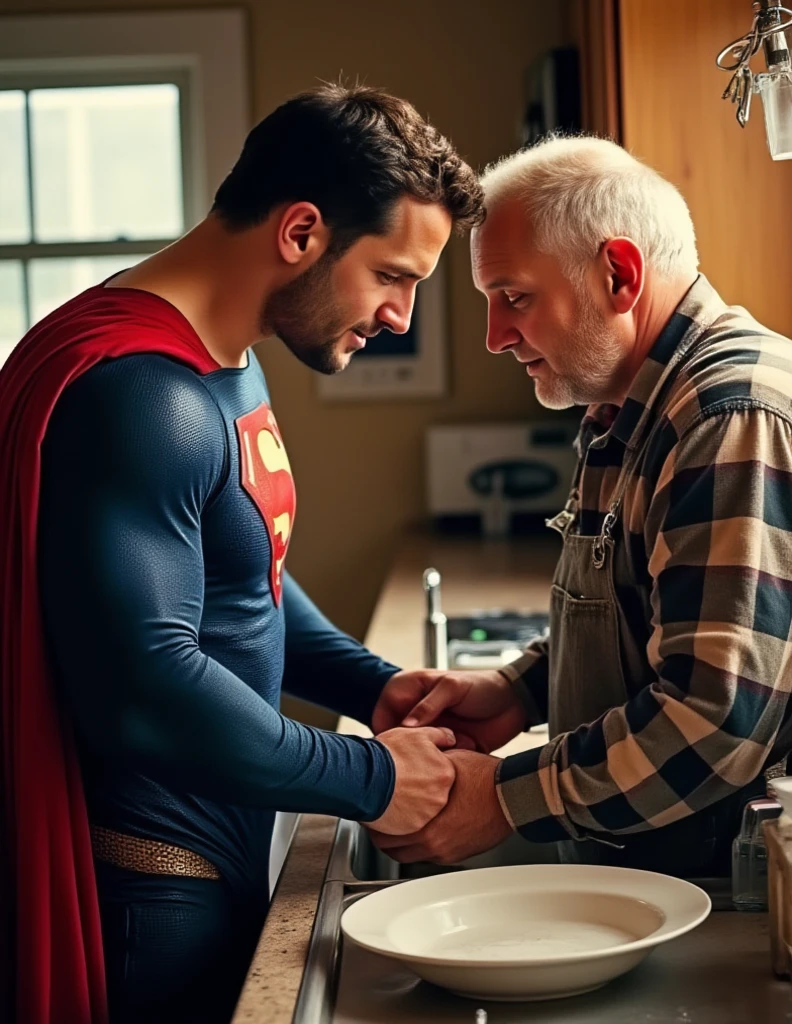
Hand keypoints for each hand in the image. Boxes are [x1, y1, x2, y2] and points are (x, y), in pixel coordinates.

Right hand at [364, 726, 456, 835]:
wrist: (364, 776)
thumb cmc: (388, 753)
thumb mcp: (417, 735)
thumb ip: (440, 736)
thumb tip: (452, 739)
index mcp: (446, 772)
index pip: (442, 774)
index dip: (426, 770)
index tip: (413, 769)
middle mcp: (442, 795)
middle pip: (434, 793)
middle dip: (421, 788)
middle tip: (403, 780)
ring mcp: (428, 814)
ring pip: (424, 809)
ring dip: (412, 803)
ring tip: (395, 792)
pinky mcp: (414, 826)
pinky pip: (411, 822)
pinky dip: (403, 816)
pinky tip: (391, 804)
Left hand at [369, 749, 512, 863]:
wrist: (513, 796)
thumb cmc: (486, 779)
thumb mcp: (447, 762)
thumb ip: (424, 763)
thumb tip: (406, 757)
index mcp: (426, 821)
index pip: (385, 830)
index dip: (373, 819)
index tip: (369, 811)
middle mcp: (433, 842)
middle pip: (391, 848)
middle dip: (381, 835)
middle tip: (375, 822)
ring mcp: (445, 851)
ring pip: (407, 855)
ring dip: (398, 843)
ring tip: (393, 828)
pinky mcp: (456, 855)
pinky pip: (427, 856)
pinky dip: (418, 846)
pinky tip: (418, 831)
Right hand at [372, 669, 527, 753]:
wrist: (514, 702)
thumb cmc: (482, 687)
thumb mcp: (453, 688)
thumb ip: (429, 704)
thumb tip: (405, 725)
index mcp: (413, 693)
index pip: (385, 715)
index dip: (385, 731)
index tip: (390, 746)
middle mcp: (419, 716)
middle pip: (399, 738)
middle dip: (407, 750)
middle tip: (416, 758)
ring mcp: (433, 733)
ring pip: (418, 753)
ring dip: (428, 758)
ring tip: (445, 756)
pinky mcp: (447, 749)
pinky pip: (437, 762)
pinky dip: (443, 765)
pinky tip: (457, 760)